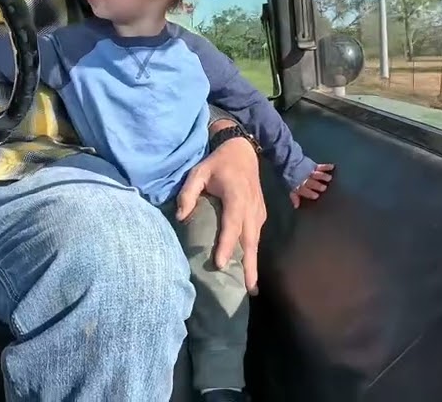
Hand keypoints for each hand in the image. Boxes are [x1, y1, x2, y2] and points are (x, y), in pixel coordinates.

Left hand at [175, 133, 265, 293]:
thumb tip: (180, 217)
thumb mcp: (198, 172)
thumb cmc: (217, 163)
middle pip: (251, 241)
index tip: (222, 264)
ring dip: (254, 263)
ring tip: (250, 286)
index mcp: (236, 197)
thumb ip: (188, 193)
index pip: (232, 225)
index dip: (227, 245)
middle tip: (248, 289)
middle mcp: (251, 207)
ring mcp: (259, 212)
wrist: (243, 151)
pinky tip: (248, 267)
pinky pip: (256, 236)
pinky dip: (253, 253)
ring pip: (256, 241)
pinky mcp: (260, 214)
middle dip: (250, 265)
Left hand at [289, 163, 333, 207]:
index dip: (310, 193)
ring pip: (318, 174)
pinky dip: (327, 167)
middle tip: (323, 188)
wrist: (289, 163)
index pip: (305, 191)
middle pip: (313, 183)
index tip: (316, 196)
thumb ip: (294, 197)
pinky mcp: (314, 166)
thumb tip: (296, 206)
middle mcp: (306, 179)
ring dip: (323, 176)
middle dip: (318, 185)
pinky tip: (332, 167)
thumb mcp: (291, 188)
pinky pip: (321, 166)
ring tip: (329, 178)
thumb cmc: (291, 178)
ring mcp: (310, 172)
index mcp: (300, 186)